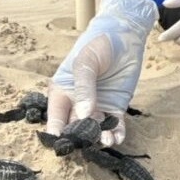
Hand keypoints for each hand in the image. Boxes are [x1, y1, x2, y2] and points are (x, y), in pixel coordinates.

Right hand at [47, 0, 157, 146]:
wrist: (124, 34)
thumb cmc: (97, 44)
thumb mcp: (86, 62)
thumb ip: (84, 88)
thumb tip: (82, 115)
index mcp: (62, 91)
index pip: (55, 117)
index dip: (56, 132)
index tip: (60, 145)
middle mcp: (76, 102)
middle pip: (74, 127)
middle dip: (79, 139)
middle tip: (86, 144)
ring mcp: (96, 106)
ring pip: (94, 130)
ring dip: (98, 138)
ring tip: (105, 141)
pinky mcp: (115, 107)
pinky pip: (114, 126)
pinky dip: (115, 134)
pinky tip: (116, 138)